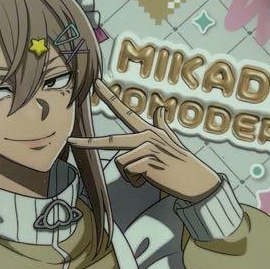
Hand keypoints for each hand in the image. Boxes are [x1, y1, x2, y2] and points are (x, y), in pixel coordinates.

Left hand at [69, 80, 221, 202]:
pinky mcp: (147, 162)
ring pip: (121, 164)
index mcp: (149, 131)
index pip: (125, 111)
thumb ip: (163, 125)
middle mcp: (146, 136)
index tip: (95, 85)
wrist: (197, 181)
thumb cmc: (182, 164)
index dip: (110, 97)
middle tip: (72, 141)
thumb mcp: (172, 141)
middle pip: (110, 140)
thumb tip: (160, 109)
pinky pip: (129, 174)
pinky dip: (137, 183)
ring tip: (150, 175)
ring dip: (131, 176)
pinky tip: (153, 179)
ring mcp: (146, 148)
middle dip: (88, 142)